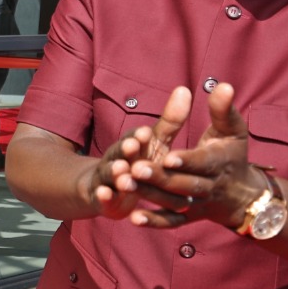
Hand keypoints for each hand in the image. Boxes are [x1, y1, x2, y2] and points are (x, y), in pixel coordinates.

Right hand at [85, 86, 189, 219]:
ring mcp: (108, 178)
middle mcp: (117, 158)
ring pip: (110, 175)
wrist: (108, 189)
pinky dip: (103, 196)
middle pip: (120, 153)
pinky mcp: (103, 199)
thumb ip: (170, 121)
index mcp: (132, 144)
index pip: (135, 138)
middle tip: (133, 146)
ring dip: (115, 174)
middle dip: (125, 150)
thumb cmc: (140, 162)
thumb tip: (185, 89)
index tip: (146, 133)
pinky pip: (102, 198)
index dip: (140, 136)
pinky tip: (105, 195)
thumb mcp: (155, 143)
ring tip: (123, 174)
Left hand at [125, 83, 268, 229]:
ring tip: (124, 185)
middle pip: (184, 185)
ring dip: (150, 196)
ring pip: (173, 203)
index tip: (169, 156)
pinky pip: (170, 222)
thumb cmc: (232, 155)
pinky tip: (133, 218)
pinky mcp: (187, 217)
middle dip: (161, 178)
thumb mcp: (232, 130)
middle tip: (136, 168)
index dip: (187, 161)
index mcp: (220, 163)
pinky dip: (153, 222)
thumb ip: (223, 110)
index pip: (203, 163)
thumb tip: (222, 85)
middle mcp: (209, 187)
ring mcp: (197, 205)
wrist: (241, 195)